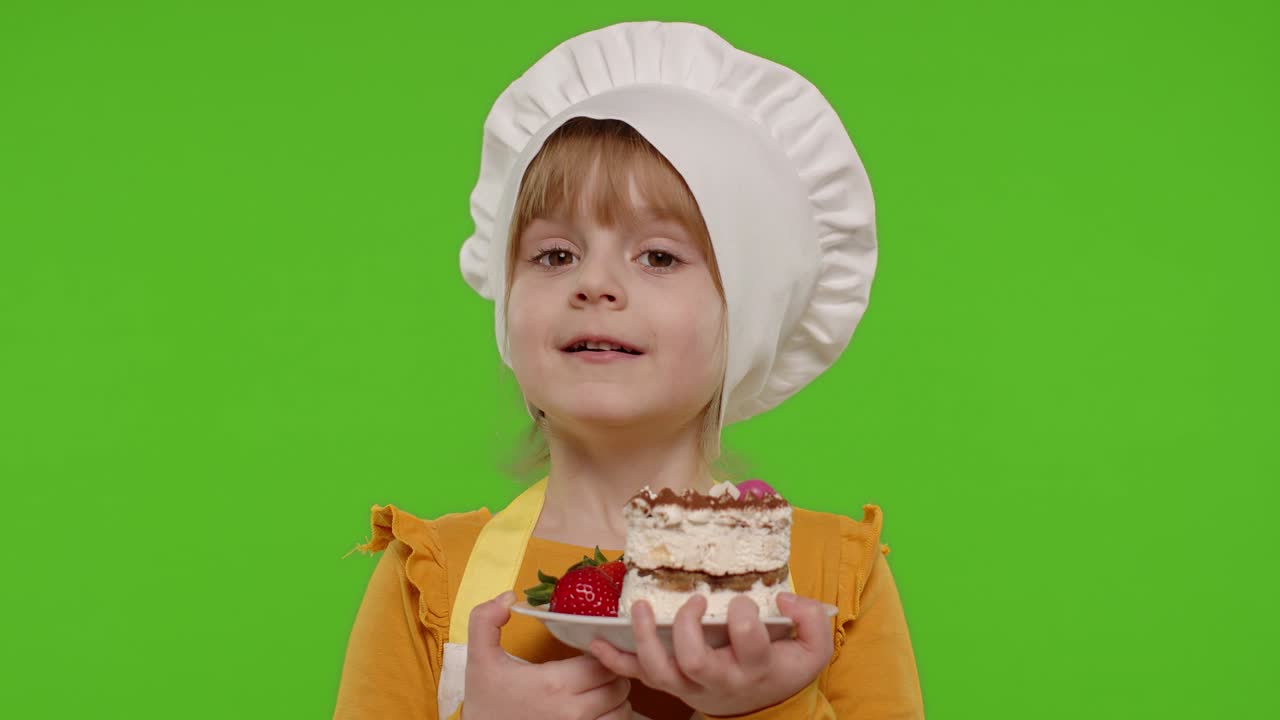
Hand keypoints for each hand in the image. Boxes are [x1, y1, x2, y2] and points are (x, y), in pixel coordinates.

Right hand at [463, 591, 631, 719]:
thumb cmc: (485, 703)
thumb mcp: (479, 659)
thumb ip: (486, 620)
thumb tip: (509, 596)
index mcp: (553, 683)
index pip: (604, 663)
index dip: (602, 653)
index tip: (591, 651)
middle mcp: (572, 711)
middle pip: (619, 685)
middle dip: (613, 673)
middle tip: (597, 668)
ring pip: (621, 710)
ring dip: (615, 698)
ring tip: (598, 689)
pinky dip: (611, 717)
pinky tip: (595, 710)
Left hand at [587, 593, 832, 716]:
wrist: (763, 704)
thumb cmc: (783, 667)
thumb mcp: (812, 648)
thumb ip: (810, 619)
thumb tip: (783, 597)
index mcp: (755, 666)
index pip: (747, 640)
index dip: (742, 615)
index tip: (740, 601)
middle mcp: (719, 678)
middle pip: (694, 659)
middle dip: (688, 625)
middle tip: (692, 601)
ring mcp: (690, 685)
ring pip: (660, 670)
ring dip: (644, 638)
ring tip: (640, 607)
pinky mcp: (671, 684)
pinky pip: (638, 676)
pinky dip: (615, 661)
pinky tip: (595, 643)